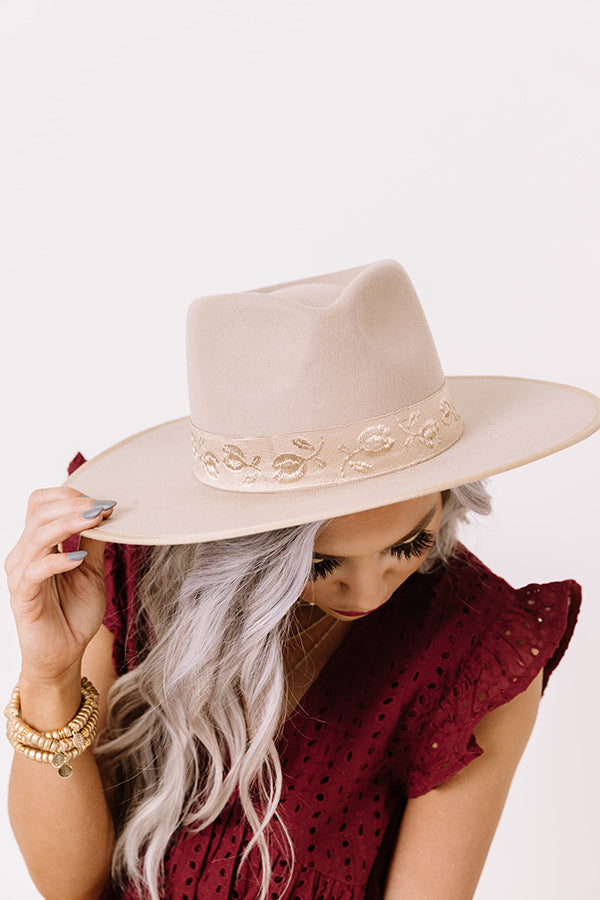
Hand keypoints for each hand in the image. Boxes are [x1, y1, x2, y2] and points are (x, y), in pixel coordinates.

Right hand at [5, 487, 115, 683]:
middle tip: (102, 507)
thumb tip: (104, 512)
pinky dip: (58, 560)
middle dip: (73, 504)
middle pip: (39, 512)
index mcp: (38, 544)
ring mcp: (21, 574)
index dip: (70, 496)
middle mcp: (25, 554)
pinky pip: (35, 571)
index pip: (41, 503)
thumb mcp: (91, 570)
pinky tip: (80, 558)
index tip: (103, 502)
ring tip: (95, 521)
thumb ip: (92, 542)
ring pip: (37, 535)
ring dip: (69, 524)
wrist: (65, 655)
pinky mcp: (22, 596)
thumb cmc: (75, 613)